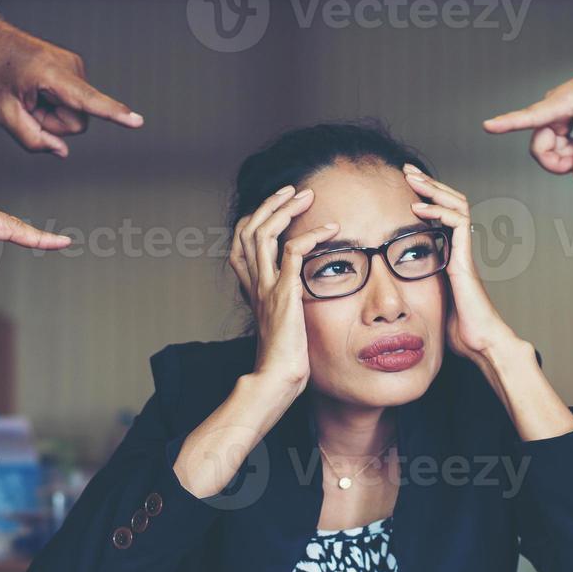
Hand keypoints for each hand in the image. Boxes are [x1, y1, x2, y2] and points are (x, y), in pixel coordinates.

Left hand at [0, 12, 143, 155]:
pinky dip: (56, 102)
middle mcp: (71, 67)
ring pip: (78, 112)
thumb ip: (32, 139)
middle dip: (53, 124)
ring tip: (31, 95)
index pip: (87, 101)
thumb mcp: (3, 113)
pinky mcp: (77, 69)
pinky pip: (75, 102)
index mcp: (50, 75)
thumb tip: (63, 151)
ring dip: (53, 112)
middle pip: (78, 121)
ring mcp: (77, 65)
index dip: (114, 114)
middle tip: (27, 106)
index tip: (138, 122)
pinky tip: (39, 89)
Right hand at [227, 185, 339, 391]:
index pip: (241, 242)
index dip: (256, 218)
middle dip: (269, 204)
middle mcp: (254, 284)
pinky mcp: (283, 295)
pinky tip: (331, 230)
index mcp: (253, 289)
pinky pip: (293, 253)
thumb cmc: (283, 361)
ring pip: (263, 233)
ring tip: (307, 197)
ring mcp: (266, 288)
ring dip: (285, 210)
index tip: (279, 206)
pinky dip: (312, 236)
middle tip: (294, 190)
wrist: (275, 381)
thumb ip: (287, 305)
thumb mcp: (282, 325)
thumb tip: (304, 295)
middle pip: (247, 229)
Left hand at [402, 165, 519, 363]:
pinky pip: (457, 225)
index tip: (406, 185)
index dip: (427, 197)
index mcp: (452, 254)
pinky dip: (439, 212)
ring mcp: (465, 253)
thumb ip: (417, 287)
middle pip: (451, 202)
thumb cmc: (458, 329)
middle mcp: (461, 249)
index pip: (443, 213)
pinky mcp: (465, 260)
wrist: (480, 343)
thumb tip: (390, 288)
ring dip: (433, 189)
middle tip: (408, 170)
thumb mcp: (429, 301)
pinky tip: (418, 209)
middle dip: (429, 184)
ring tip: (412, 178)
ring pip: (457, 206)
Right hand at [482, 49, 572, 181]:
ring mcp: (555, 113)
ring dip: (568, 154)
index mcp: (561, 103)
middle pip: (540, 146)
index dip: (506, 123)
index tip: (487, 126)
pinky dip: (572, 147)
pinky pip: (558, 141)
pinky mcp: (560, 117)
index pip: (529, 116)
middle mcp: (552, 107)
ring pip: (550, 147)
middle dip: (558, 160)